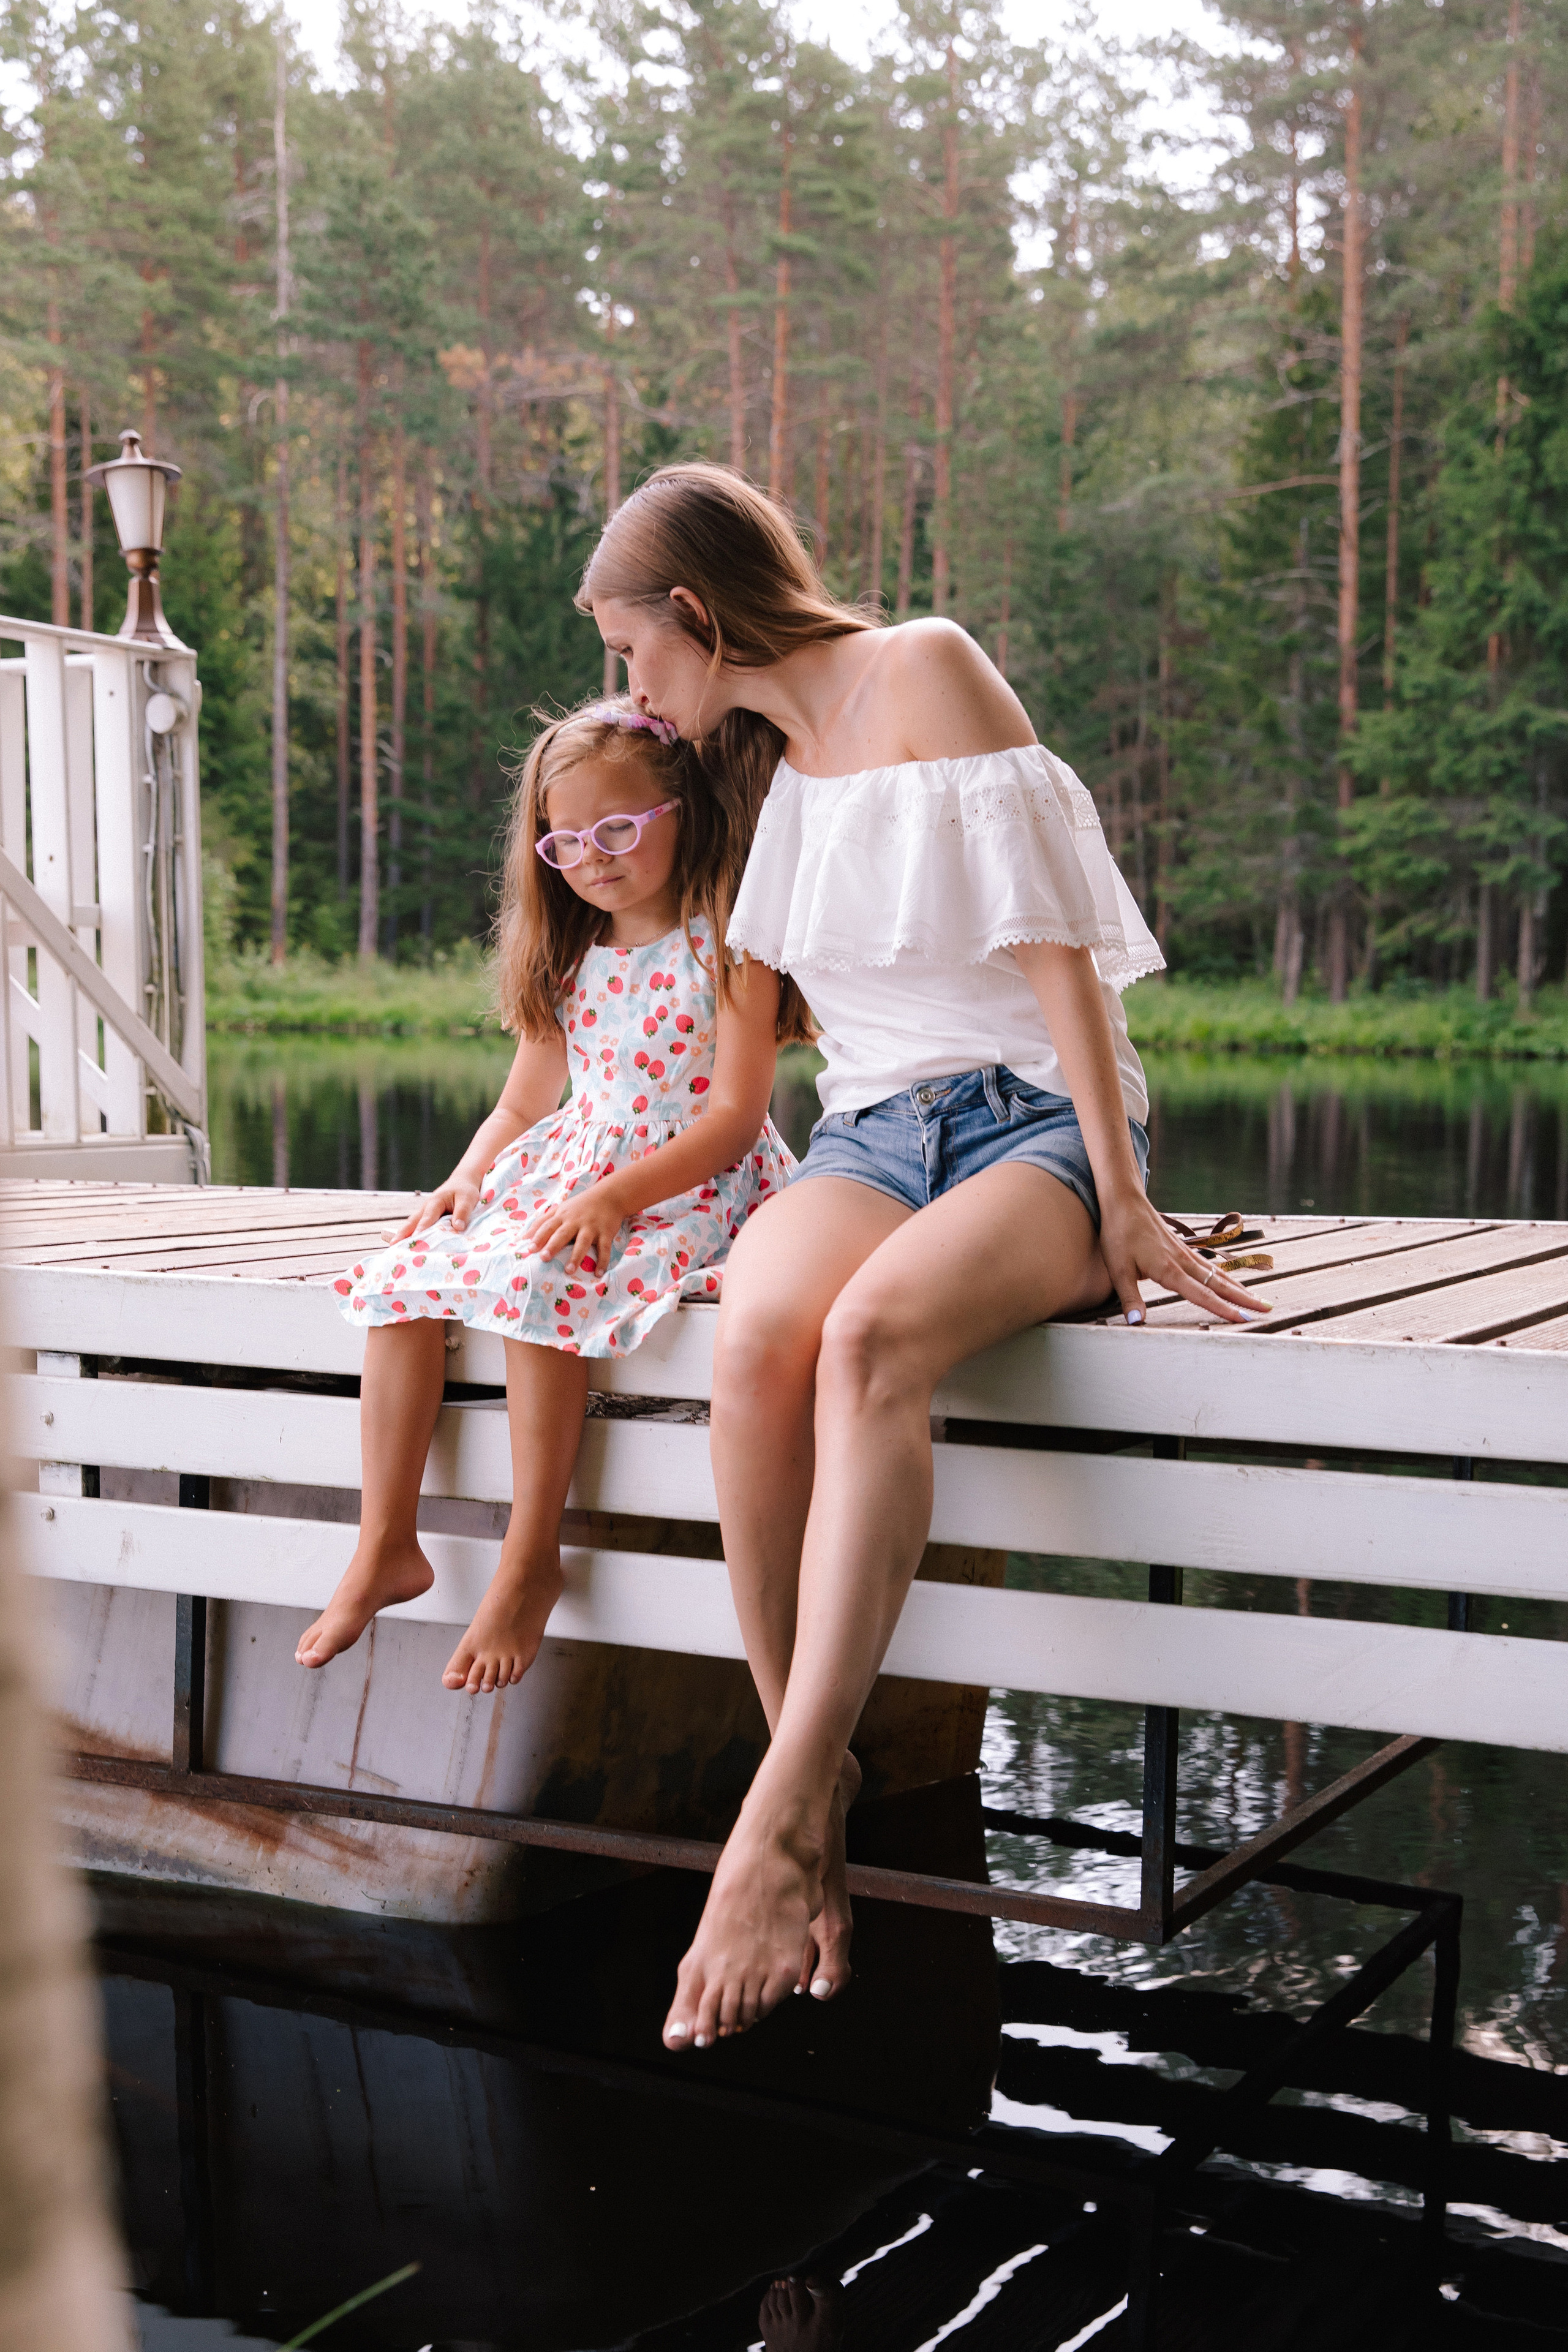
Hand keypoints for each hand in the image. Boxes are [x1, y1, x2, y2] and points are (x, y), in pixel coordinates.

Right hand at [389, 1168, 482, 1240]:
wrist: (462, 1182)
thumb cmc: (464, 1191)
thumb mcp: (467, 1199)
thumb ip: (462, 1213)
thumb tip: (458, 1228)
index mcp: (436, 1201)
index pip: (428, 1217)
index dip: (422, 1227)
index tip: (416, 1237)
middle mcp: (426, 1207)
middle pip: (412, 1221)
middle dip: (402, 1233)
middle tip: (393, 1245)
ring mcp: (425, 1213)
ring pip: (411, 1225)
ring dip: (403, 1235)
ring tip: (394, 1248)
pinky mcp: (427, 1218)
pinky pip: (417, 1227)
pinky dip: (411, 1236)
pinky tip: (408, 1247)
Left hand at [527, 1179, 628, 1274]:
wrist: (609, 1196)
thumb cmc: (580, 1206)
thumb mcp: (561, 1209)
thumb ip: (543, 1221)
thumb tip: (523, 1237)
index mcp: (562, 1215)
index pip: (548, 1226)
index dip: (538, 1237)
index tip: (529, 1249)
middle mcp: (576, 1221)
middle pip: (562, 1234)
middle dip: (553, 1246)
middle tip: (543, 1258)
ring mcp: (591, 1227)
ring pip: (583, 1242)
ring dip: (576, 1256)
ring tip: (568, 1270)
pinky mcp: (606, 1233)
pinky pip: (604, 1248)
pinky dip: (603, 1261)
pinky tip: (598, 1273)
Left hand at [1098, 1188, 1270, 1326]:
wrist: (1124, 1200)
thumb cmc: (1119, 1233)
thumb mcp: (1117, 1269)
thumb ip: (1129, 1298)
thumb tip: (1136, 1322)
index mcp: (1169, 1270)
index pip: (1202, 1295)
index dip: (1223, 1309)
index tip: (1244, 1320)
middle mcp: (1183, 1262)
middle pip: (1220, 1285)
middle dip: (1244, 1299)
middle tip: (1267, 1310)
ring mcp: (1185, 1254)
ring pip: (1218, 1275)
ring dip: (1239, 1289)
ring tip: (1258, 1300)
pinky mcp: (1182, 1249)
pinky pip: (1209, 1267)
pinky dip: (1225, 1277)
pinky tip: (1231, 1283)